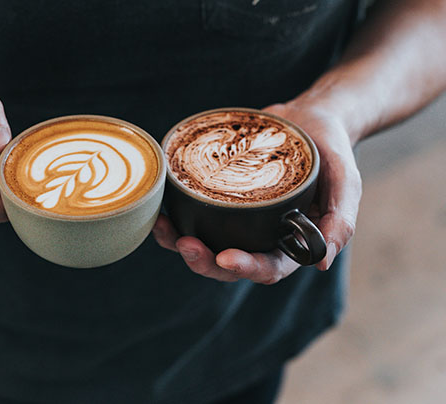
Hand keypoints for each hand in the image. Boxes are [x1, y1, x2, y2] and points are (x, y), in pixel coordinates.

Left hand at [153, 102, 361, 282]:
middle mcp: (260, 236)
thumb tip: (322, 261)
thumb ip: (340, 219)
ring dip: (180, 242)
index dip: (246, 267)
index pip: (268, 267)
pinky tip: (160, 209)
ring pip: (205, 243)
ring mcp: (237, 218)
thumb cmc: (331, 151)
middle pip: (227, 263)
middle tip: (184, 244)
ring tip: (163, 228)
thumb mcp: (346, 181)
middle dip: (203, 260)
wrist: (310, 118)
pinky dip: (176, 215)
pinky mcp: (220, 197)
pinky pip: (195, 213)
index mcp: (290, 242)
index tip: (225, 256)